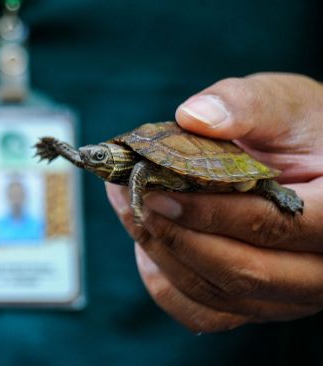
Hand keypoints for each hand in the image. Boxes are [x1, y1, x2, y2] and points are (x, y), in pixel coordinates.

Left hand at [106, 73, 322, 332]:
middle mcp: (321, 270)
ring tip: (129, 207)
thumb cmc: (300, 130)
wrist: (311, 163)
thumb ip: (245, 105)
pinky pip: (205, 313)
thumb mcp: (285, 104)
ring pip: (217, 294)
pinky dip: (166, 285)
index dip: (208, 212)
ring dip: (161, 252)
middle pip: (242, 272)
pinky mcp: (258, 304)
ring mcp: (290, 295)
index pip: (272, 226)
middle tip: (131, 196)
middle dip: (175, 235)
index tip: (155, 191)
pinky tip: (147, 246)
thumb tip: (192, 117)